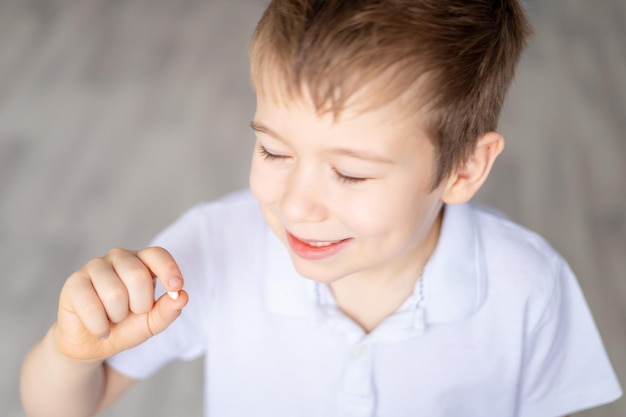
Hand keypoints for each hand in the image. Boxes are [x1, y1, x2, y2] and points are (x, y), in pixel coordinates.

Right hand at [54, 247, 187, 360]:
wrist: (93, 343)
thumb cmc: (126, 326)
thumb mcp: (152, 322)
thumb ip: (168, 310)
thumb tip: (183, 297)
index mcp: (142, 262)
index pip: (157, 254)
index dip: (168, 269)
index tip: (176, 287)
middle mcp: (119, 257)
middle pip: (137, 275)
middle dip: (140, 305)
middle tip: (131, 313)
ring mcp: (94, 266)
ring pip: (114, 292)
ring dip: (117, 316)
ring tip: (113, 319)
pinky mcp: (74, 282)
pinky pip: (91, 305)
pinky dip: (100, 326)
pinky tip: (100, 329)